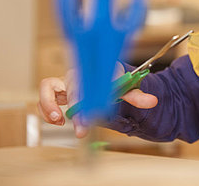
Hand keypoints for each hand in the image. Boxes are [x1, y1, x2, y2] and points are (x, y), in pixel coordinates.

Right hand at [38, 63, 157, 137]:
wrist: (104, 75)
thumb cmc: (113, 80)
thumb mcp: (127, 88)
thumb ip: (137, 96)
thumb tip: (153, 101)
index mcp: (94, 70)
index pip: (89, 82)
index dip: (88, 98)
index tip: (90, 116)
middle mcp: (78, 74)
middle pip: (72, 88)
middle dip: (75, 110)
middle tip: (81, 128)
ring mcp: (65, 82)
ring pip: (48, 87)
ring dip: (49, 104)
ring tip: (58, 121)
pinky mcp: (57, 92)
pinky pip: (45, 97)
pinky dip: (46, 108)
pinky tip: (56, 121)